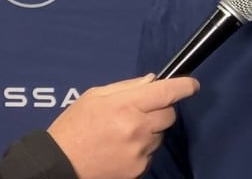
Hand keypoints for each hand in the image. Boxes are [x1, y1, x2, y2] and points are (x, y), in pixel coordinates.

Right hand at [47, 74, 198, 178]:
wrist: (59, 165)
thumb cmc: (74, 127)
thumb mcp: (94, 97)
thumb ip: (126, 87)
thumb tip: (152, 81)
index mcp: (125, 105)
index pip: (166, 92)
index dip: (184, 86)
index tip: (192, 85)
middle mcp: (136, 128)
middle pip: (169, 114)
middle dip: (161, 110)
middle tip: (140, 112)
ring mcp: (139, 151)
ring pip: (160, 135)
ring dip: (149, 131)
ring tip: (123, 134)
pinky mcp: (138, 170)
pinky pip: (150, 154)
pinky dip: (141, 149)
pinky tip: (120, 149)